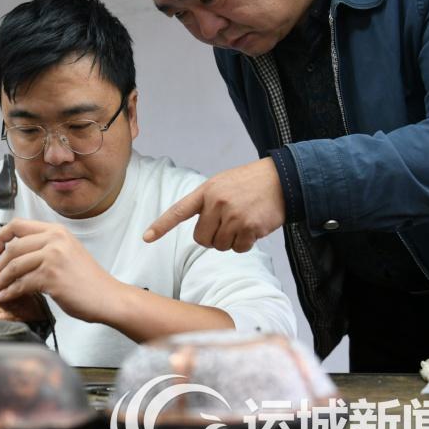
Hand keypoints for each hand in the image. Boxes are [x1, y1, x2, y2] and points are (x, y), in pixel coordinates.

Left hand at [0, 219, 116, 322]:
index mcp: (56, 231)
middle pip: (12, 248)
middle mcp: (54, 239)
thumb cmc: (88, 280)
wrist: (108, 297)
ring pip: (13, 266)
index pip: (17, 225)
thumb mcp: (67, 251)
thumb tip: (16, 255)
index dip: (0, 237)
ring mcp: (53, 257)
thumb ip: (45, 247)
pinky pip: (20, 284)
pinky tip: (3, 297)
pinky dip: (8, 292)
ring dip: (0, 280)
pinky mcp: (51, 277)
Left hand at [143, 158, 284, 251]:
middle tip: (227, 225)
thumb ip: (207, 204)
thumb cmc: (250, 184)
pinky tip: (253, 228)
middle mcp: (216, 203)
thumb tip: (201, 234)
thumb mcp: (222, 184)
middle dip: (212, 238)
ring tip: (243, 222)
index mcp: (206, 191)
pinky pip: (239, 248)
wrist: (282, 179)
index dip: (162, 226)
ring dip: (231, 241)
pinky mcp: (250, 227)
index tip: (146, 238)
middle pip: (201, 239)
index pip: (179, 211)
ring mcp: (233, 215)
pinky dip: (246, 244)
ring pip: (220, 246)